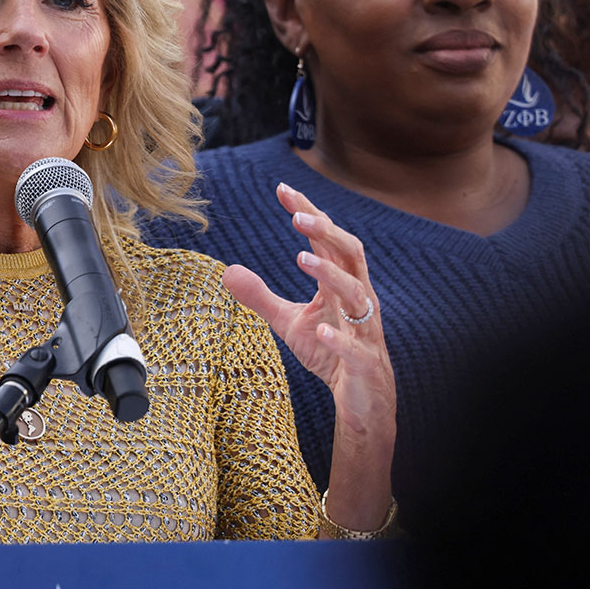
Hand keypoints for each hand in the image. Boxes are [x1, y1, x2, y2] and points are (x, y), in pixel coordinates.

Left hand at [221, 182, 394, 527]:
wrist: (361, 399)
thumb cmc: (329, 352)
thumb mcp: (288, 321)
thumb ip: (260, 296)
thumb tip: (226, 270)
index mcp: (340, 284)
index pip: (327, 240)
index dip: (308, 214)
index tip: (282, 189)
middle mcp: (357, 299)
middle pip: (351, 255)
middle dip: (326, 233)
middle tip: (296, 216)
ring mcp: (363, 330)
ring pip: (359, 295)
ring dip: (332, 275)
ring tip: (303, 258)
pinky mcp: (363, 363)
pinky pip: (356, 348)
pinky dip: (340, 337)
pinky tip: (323, 328)